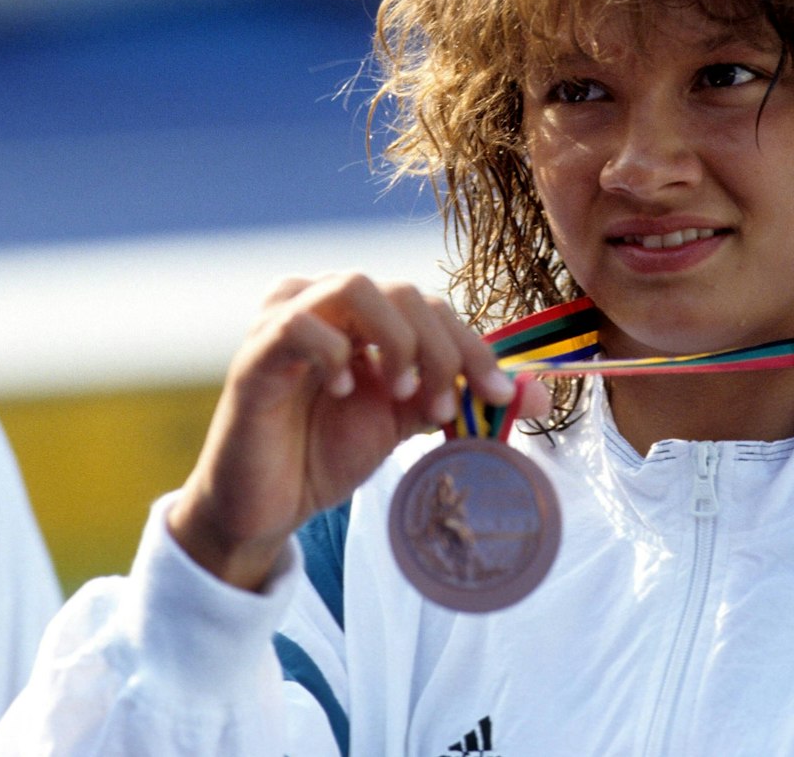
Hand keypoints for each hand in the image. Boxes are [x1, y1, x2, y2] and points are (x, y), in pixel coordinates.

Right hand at [165, 273, 552, 590]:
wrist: (268, 506)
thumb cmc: (330, 451)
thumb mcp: (408, 420)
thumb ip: (462, 395)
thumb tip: (539, 394)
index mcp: (365, 313)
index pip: (432, 305)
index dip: (473, 345)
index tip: (500, 395)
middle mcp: (325, 302)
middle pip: (405, 292)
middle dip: (441, 348)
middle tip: (444, 406)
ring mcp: (285, 320)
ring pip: (355, 286)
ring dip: (395, 340)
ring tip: (400, 394)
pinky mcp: (254, 353)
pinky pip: (298, 324)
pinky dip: (334, 352)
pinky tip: (346, 388)